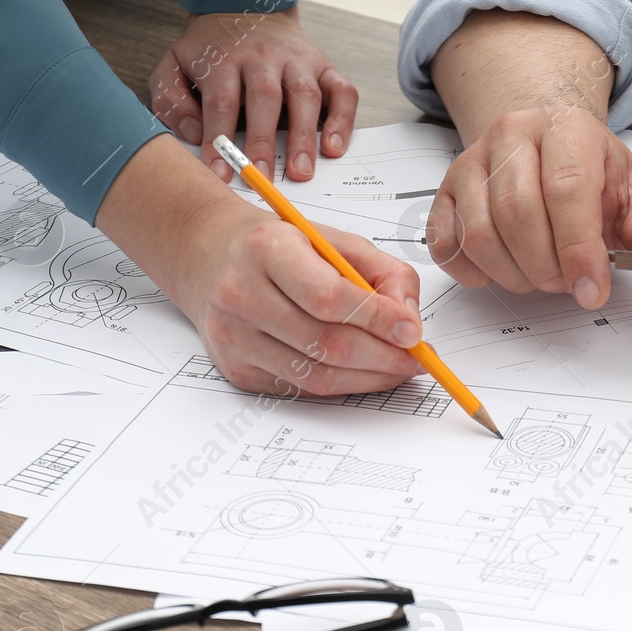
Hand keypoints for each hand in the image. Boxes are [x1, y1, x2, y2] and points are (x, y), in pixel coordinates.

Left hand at [149, 9, 358, 183]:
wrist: (246, 8)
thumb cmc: (211, 52)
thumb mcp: (174, 65)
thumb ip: (171, 98)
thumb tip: (193, 133)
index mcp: (224, 58)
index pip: (221, 99)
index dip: (220, 137)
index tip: (219, 173)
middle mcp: (263, 56)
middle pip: (265, 97)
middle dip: (264, 140)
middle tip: (263, 177)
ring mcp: (298, 61)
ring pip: (306, 95)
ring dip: (305, 136)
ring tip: (301, 172)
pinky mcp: (325, 67)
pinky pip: (342, 92)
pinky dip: (343, 120)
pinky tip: (334, 148)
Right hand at [174, 205, 423, 396]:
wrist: (214, 259)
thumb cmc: (282, 248)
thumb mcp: (336, 241)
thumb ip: (384, 273)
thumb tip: (409, 321)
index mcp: (267, 249)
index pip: (329, 297)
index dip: (378, 320)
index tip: (414, 332)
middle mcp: (241, 293)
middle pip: (326, 344)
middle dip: (384, 358)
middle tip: (417, 359)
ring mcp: (234, 336)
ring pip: (317, 376)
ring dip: (370, 378)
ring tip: (398, 367)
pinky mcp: (237, 369)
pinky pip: (302, 388)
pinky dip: (343, 385)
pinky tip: (363, 371)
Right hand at [427, 104, 631, 307]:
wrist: (545, 140)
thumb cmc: (590, 171)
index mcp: (567, 128)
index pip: (568, 189)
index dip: (580, 250)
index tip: (592, 290)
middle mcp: (513, 135)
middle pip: (519, 214)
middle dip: (548, 267)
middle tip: (568, 282)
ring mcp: (471, 162)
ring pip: (480, 234)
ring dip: (515, 274)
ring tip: (541, 274)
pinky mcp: (444, 191)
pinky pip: (445, 244)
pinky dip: (473, 272)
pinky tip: (503, 269)